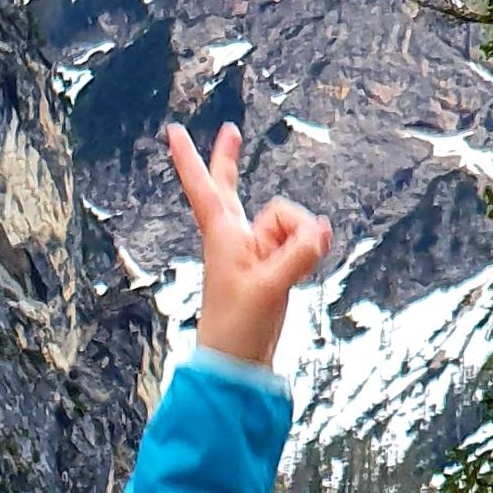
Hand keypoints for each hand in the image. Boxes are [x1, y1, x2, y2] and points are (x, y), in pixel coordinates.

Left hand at [166, 121, 331, 369]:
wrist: (238, 362)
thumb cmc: (237, 328)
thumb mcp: (269, 288)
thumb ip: (299, 254)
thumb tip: (321, 230)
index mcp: (221, 235)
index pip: (204, 187)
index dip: (189, 158)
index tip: (171, 130)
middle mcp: (235, 235)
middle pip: (232, 187)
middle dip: (230, 159)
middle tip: (230, 130)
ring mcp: (255, 248)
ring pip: (292, 220)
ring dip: (300, 241)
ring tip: (286, 274)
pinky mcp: (273, 262)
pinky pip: (302, 240)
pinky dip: (308, 251)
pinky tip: (301, 270)